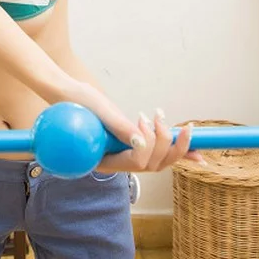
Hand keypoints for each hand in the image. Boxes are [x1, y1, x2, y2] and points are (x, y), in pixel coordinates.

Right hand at [63, 82, 203, 173]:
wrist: (67, 93)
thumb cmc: (77, 101)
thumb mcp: (97, 111)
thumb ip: (118, 127)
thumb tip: (140, 142)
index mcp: (105, 160)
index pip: (136, 163)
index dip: (148, 144)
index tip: (142, 119)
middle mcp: (117, 161)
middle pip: (153, 165)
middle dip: (167, 145)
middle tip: (164, 119)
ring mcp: (126, 154)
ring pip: (159, 161)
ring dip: (173, 144)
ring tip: (173, 122)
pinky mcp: (132, 143)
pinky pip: (158, 150)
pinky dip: (176, 146)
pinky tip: (191, 142)